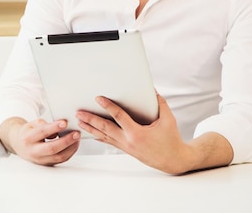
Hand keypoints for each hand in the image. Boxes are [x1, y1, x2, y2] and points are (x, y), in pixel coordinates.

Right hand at [0, 117, 80, 165]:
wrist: (19, 145)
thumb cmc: (28, 133)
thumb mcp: (32, 124)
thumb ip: (44, 124)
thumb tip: (59, 127)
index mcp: (28, 139)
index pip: (42, 132)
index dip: (54, 127)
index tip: (65, 122)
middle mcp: (33, 151)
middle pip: (52, 148)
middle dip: (66, 141)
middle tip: (76, 133)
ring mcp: (40, 160)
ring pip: (58, 157)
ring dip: (71, 148)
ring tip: (77, 138)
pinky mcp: (47, 164)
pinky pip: (61, 160)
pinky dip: (70, 152)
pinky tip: (74, 144)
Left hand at [75, 94, 199, 173]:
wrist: (173, 160)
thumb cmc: (171, 140)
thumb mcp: (168, 120)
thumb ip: (159, 103)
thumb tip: (152, 90)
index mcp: (137, 133)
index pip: (119, 117)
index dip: (108, 106)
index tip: (98, 98)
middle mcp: (128, 141)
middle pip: (105, 128)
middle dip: (91, 119)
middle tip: (79, 112)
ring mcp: (125, 147)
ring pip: (104, 136)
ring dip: (91, 128)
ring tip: (79, 121)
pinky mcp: (126, 149)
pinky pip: (109, 141)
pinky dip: (99, 136)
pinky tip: (91, 132)